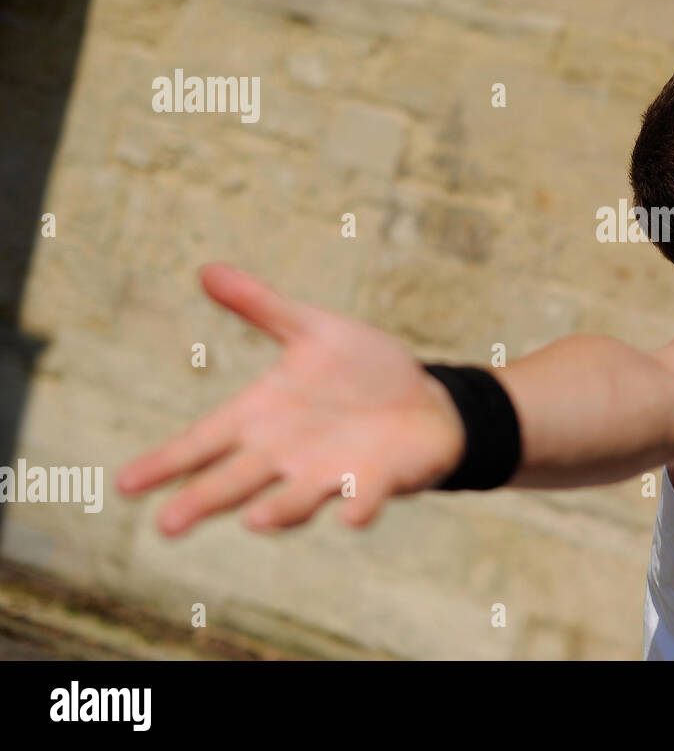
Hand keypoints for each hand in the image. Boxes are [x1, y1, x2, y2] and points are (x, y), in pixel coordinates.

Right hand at [116, 264, 465, 535]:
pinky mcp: (376, 481)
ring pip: (294, 499)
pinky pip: (362, 500)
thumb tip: (207, 269)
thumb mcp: (312, 329)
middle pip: (235, 482)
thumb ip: (263, 306)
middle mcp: (286, 454)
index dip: (166, 463)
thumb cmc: (360, 370)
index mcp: (262, 417)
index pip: (203, 443)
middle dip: (203, 501)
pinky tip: (351, 516)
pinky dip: (357, 507)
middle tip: (168, 526)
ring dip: (279, 511)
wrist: (425, 400)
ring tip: (255, 519)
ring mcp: (329, 472)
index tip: (126, 484)